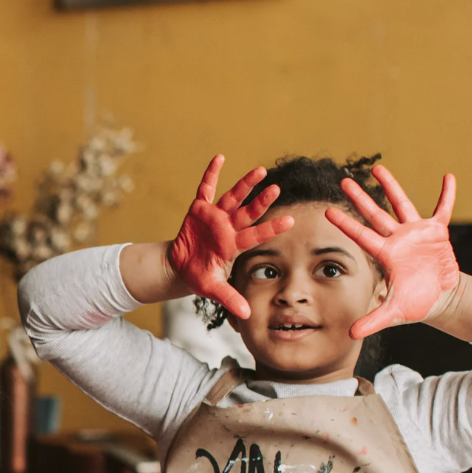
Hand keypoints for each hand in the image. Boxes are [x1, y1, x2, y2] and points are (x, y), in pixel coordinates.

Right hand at [166, 154, 293, 319]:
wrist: (180, 267)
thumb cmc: (199, 277)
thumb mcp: (213, 289)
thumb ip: (229, 298)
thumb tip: (246, 315)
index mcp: (233, 245)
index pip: (256, 235)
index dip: (272, 228)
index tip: (291, 222)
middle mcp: (228, 227)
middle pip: (248, 212)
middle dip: (261, 201)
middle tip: (277, 188)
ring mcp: (215, 216)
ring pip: (233, 196)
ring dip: (245, 184)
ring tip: (261, 170)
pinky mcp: (199, 209)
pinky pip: (206, 188)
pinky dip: (212, 173)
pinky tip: (220, 158)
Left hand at [326, 166, 458, 339]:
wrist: (439, 299)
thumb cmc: (414, 304)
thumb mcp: (393, 313)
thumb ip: (372, 321)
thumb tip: (350, 335)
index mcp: (385, 254)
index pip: (361, 235)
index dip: (345, 223)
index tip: (327, 211)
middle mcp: (397, 239)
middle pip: (375, 214)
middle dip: (360, 198)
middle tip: (344, 180)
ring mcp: (416, 233)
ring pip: (402, 204)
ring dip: (391, 186)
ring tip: (377, 168)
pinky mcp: (437, 231)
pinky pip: (443, 209)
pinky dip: (447, 195)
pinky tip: (448, 177)